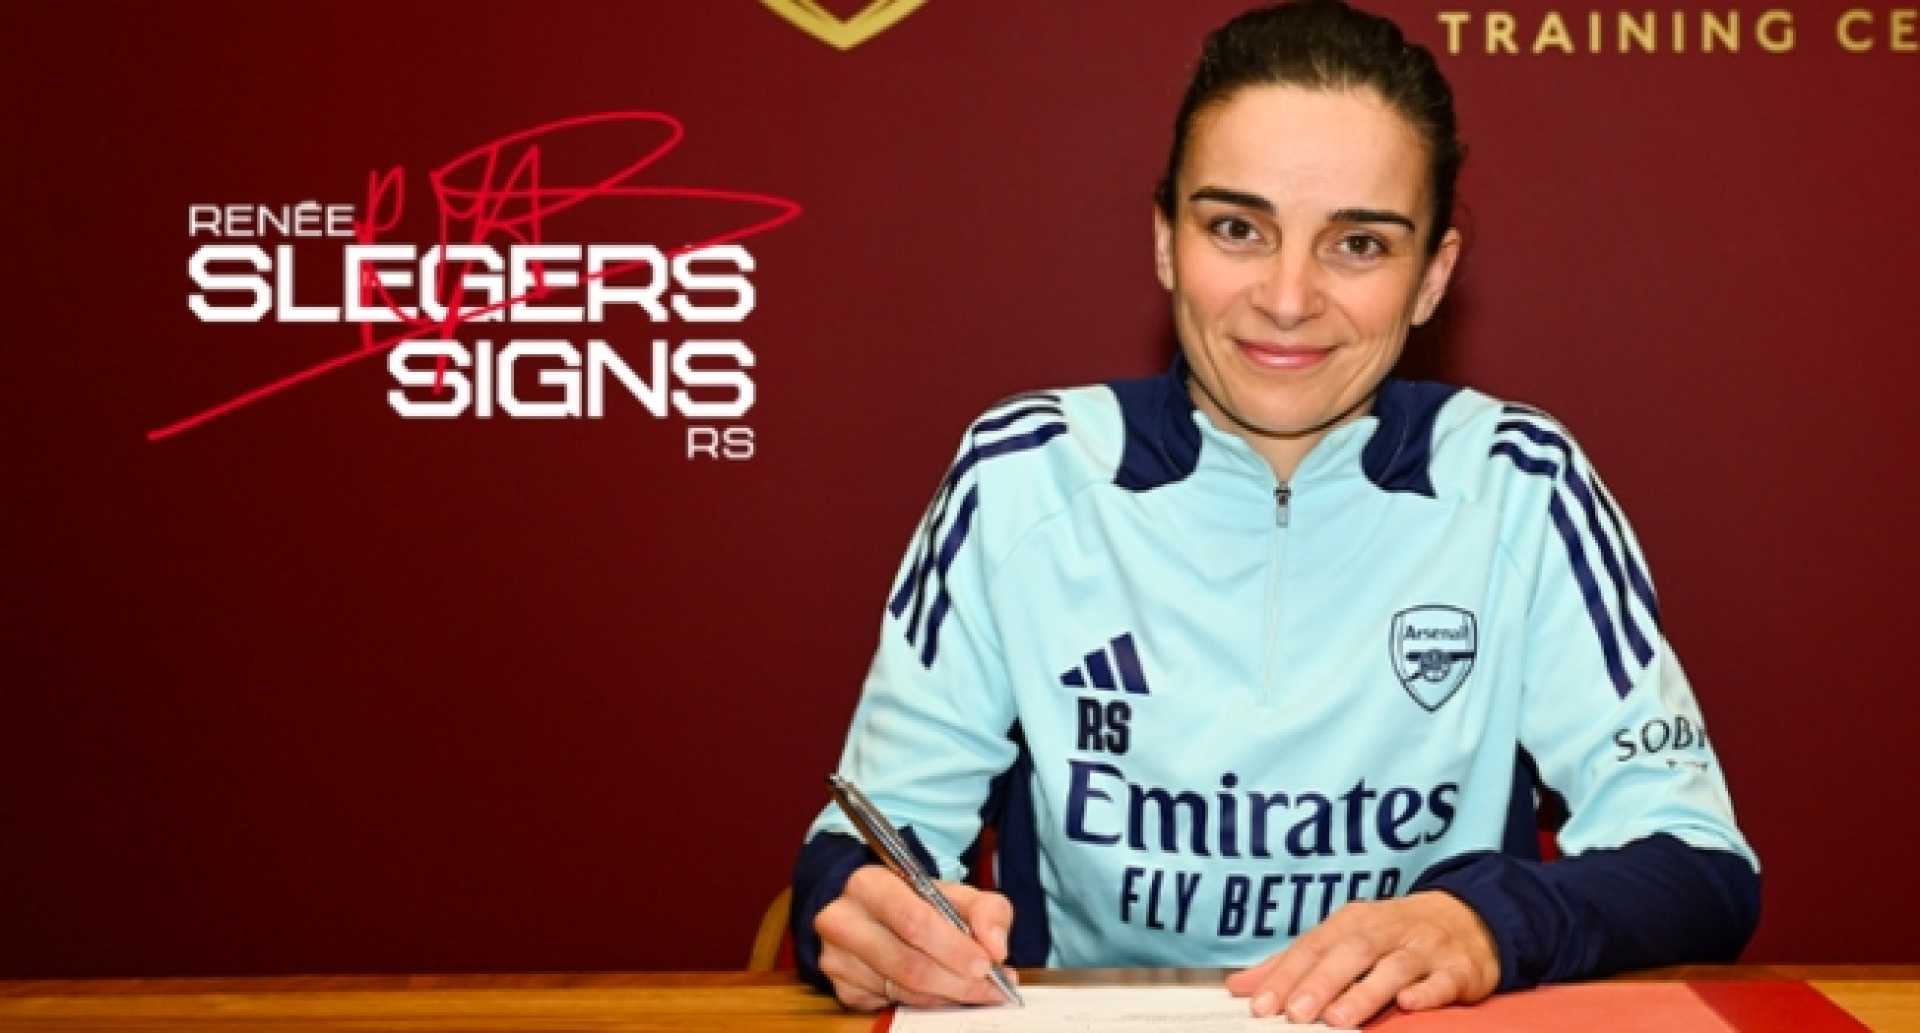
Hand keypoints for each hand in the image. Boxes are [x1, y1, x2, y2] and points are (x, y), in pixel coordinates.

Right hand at [813, 864, 1016, 1010]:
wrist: (877, 913)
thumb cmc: (920, 902)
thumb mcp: (957, 893)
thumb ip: (987, 911)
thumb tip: (996, 948)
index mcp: (869, 884)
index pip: (913, 921)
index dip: (953, 947)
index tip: (987, 963)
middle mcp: (843, 920)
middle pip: (907, 964)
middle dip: (958, 981)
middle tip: (991, 987)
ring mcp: (837, 958)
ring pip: (903, 990)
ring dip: (947, 995)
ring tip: (977, 989)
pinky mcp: (842, 988)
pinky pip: (892, 1004)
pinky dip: (927, 1003)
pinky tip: (944, 992)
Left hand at [1224, 891, 1498, 1026]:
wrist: (1466, 918)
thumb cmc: (1390, 934)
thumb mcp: (1342, 939)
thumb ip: (1293, 965)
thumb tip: (1239, 986)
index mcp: (1352, 922)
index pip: (1313, 947)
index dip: (1285, 975)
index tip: (1260, 1005)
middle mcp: (1386, 931)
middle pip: (1349, 953)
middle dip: (1320, 984)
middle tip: (1294, 1014)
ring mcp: (1423, 949)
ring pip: (1392, 968)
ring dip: (1365, 993)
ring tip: (1338, 1019)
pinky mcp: (1458, 969)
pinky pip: (1442, 980)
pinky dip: (1426, 992)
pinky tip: (1409, 1005)